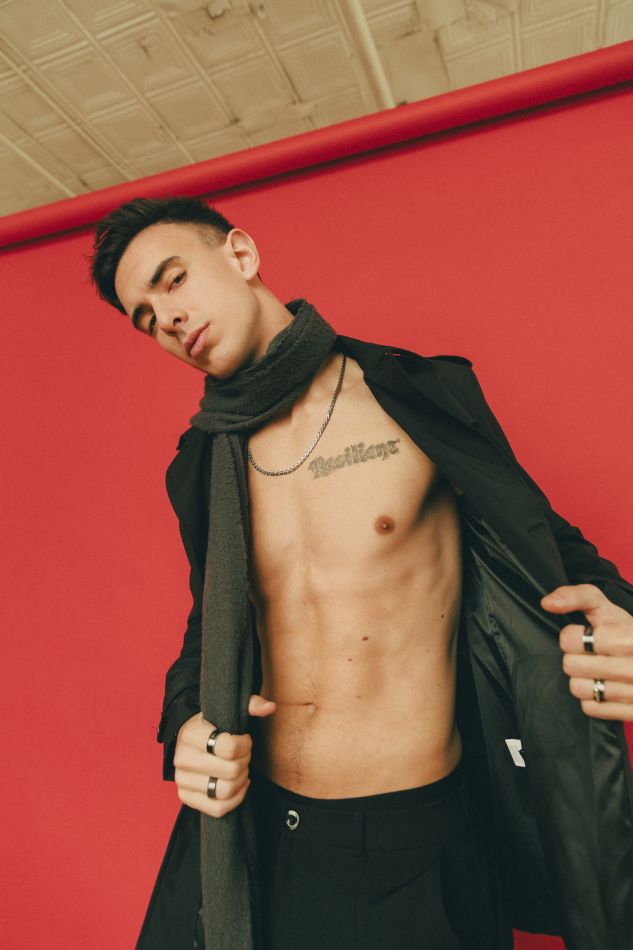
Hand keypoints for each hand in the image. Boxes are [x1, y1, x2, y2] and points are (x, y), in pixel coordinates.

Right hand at [173, 694, 276, 816]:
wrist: (188, 739)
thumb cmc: (213, 725)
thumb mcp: (228, 710)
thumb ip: (250, 704)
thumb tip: (270, 707)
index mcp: (191, 734)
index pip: (229, 747)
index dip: (245, 745)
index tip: (244, 740)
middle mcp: (182, 758)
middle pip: (231, 771)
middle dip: (245, 762)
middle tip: (244, 755)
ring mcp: (182, 780)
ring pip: (224, 791)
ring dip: (241, 780)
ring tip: (240, 769)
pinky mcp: (185, 797)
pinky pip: (217, 808)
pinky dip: (234, 800)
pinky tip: (239, 785)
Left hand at [541, 584, 632, 720]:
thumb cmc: (627, 632)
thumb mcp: (607, 608)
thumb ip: (577, 597)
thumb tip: (547, 603)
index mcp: (624, 637)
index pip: (569, 640)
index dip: (572, 636)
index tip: (585, 636)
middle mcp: (630, 667)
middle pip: (570, 665)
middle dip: (576, 657)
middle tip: (590, 655)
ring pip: (577, 689)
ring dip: (582, 679)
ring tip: (596, 671)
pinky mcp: (632, 712)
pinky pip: (590, 709)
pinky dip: (593, 699)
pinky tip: (604, 687)